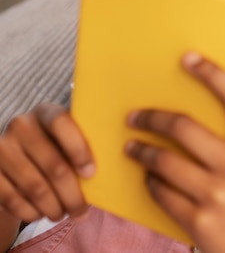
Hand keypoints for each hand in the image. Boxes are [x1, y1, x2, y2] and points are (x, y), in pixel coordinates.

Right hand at [0, 103, 94, 222]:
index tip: (92, 173)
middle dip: (72, 195)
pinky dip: (31, 212)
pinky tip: (41, 215)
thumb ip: (86, 145)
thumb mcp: (68, 138)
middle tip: (82, 212)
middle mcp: (21, 125)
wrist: (16, 154)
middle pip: (54, 165)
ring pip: (35, 187)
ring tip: (64, 215)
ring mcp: (1, 147)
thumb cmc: (56, 147)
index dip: (79, 149)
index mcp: (46, 112)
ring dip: (54, 208)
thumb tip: (110, 173)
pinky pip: (12, 198)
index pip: (62, 124)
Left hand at [125, 52, 224, 252]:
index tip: (188, 59)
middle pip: (186, 128)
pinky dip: (152, 183)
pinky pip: (162, 193)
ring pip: (166, 162)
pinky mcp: (200, 222)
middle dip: (152, 118)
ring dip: (142, 151)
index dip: (212, 74)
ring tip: (132, 148)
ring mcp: (220, 197)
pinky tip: (150, 179)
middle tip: (135, 117)